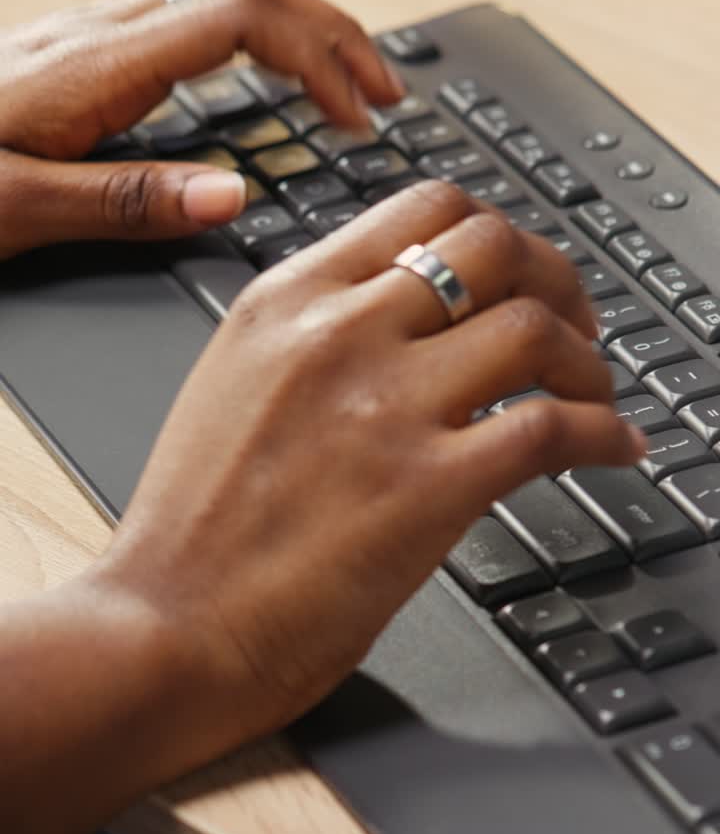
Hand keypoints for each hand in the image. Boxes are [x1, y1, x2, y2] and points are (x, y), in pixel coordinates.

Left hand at [0, 0, 402, 259]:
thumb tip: (235, 194)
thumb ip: (128, 202)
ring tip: (345, 75)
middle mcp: (100, 33)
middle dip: (330, 29)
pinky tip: (262, 75)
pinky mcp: (84, 52)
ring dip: (296, 19)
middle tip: (385, 92)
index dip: (318, 52)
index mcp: (95, 64)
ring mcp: (92, 35)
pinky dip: (252, 32)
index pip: (239, 15)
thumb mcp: (18, 210)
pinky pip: (189, 10)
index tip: (362, 112)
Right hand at [95, 182, 644, 777]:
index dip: (499, 233)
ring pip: (534, 327)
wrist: (165, 625)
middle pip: (495, 247)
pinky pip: (551, 427)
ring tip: (596, 397)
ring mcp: (383, 404)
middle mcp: (339, 332)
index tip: (522, 274)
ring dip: (587, 362)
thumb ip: (322, 337)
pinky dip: (602, 433)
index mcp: (288, 299)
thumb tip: (419, 328)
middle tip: (577, 326)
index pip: (425, 208)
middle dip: (557, 279)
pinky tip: (611, 450)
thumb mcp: (239, 383)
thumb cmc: (194, 526)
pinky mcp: (426, 485)